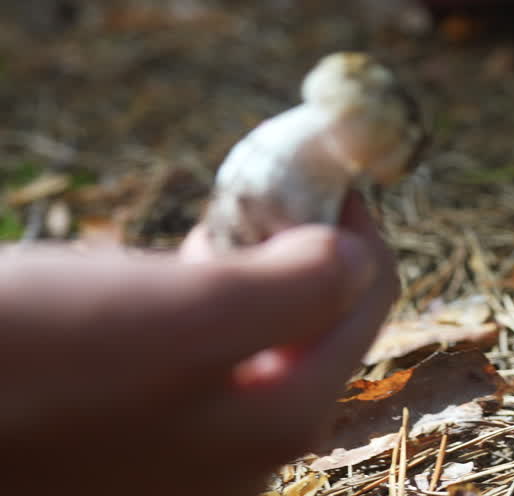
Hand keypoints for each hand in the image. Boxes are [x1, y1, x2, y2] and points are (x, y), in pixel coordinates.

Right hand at [0, 195, 397, 495]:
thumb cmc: (27, 356)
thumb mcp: (175, 314)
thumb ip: (293, 290)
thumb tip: (354, 260)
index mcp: (277, 422)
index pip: (362, 298)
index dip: (350, 220)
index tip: (313, 166)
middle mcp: (240, 460)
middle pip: (311, 325)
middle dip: (291, 251)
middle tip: (243, 201)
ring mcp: (178, 464)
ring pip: (249, 344)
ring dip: (237, 279)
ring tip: (191, 239)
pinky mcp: (121, 453)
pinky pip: (189, 369)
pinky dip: (183, 316)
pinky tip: (133, 294)